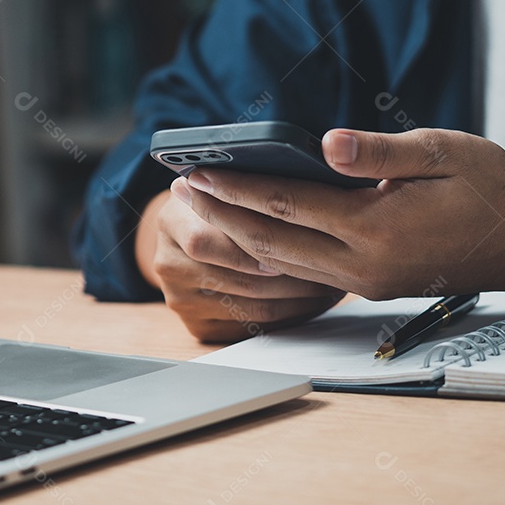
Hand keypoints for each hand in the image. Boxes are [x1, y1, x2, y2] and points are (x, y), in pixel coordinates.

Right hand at [135, 190, 344, 341]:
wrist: (186, 233)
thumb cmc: (219, 201)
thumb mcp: (222, 182)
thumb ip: (246, 184)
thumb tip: (303, 176)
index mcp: (171, 222)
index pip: (205, 242)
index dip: (251, 249)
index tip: (293, 245)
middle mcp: (169, 264)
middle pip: (239, 282)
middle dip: (294, 276)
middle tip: (335, 268)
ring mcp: (182, 300)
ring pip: (254, 309)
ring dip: (301, 300)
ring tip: (333, 284)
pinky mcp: (198, 327)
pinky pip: (253, 328)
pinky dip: (290, 317)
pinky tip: (313, 302)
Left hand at [172, 128, 504, 298]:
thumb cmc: (493, 189)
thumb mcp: (442, 153)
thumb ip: (380, 151)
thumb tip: (324, 144)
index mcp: (375, 229)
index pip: (285, 205)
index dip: (235, 187)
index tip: (195, 171)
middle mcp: (362, 265)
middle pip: (270, 241)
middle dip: (221, 215)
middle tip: (181, 190)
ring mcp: (365, 282)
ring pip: (282, 263)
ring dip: (238, 236)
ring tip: (202, 211)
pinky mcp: (371, 285)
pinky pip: (304, 273)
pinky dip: (269, 252)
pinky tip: (251, 234)